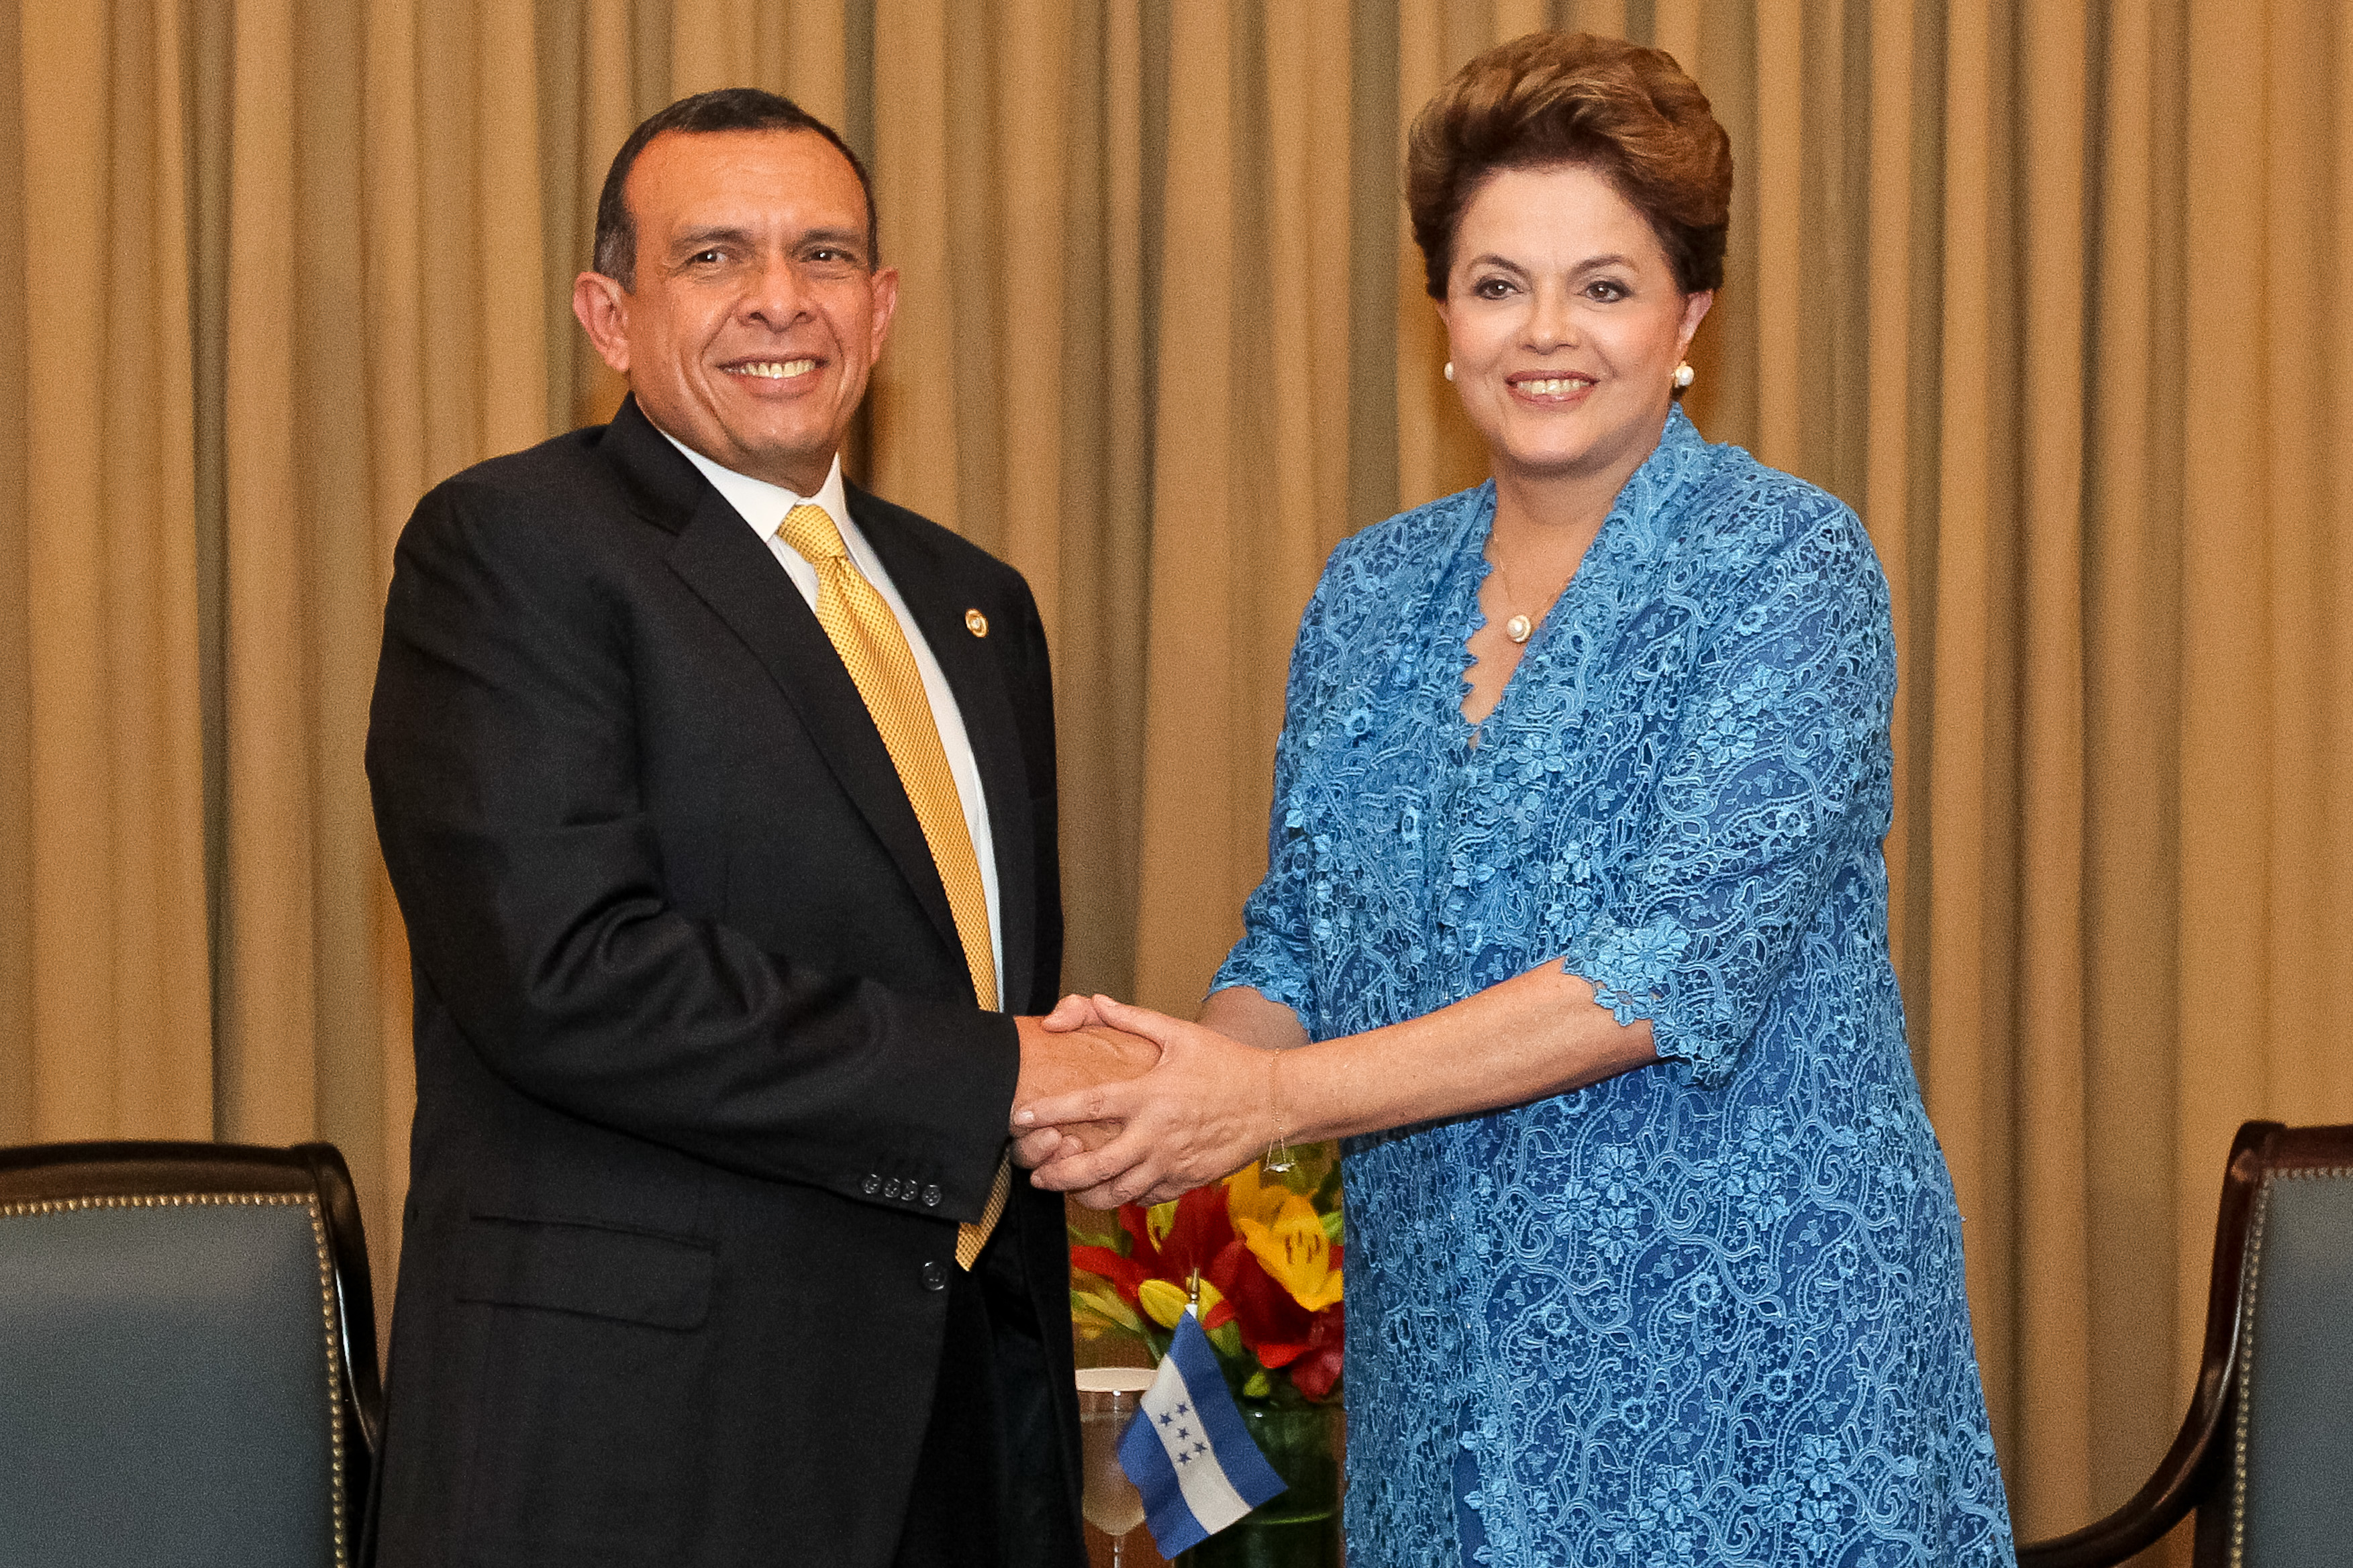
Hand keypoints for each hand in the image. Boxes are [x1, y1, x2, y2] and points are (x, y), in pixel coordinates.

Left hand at [1014, 995, 1276, 1207]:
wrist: (1274, 1101)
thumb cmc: (1226, 1064)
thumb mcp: (1180, 1034)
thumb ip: (1134, 1019)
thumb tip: (1096, 1002)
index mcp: (1149, 1096)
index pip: (1088, 1106)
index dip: (1050, 1112)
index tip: (1022, 1116)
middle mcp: (1156, 1135)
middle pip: (1095, 1166)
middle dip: (1059, 1174)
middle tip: (1037, 1174)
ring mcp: (1171, 1164)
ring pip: (1117, 1193)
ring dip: (1085, 1194)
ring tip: (1066, 1188)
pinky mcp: (1186, 1181)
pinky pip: (1145, 1198)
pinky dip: (1123, 1197)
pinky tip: (1109, 1190)